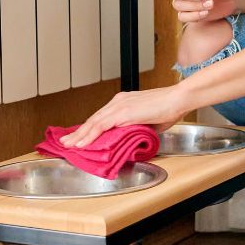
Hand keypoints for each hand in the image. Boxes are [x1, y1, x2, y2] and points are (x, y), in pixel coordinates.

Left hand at [59, 86, 188, 147]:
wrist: (178, 99)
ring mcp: (119, 106)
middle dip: (79, 132)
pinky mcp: (122, 112)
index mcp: (123, 102)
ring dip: (79, 135)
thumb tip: (131, 141)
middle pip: (93, 119)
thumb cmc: (169, 109)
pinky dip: (89, 135)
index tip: (79, 137)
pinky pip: (101, 125)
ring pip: (93, 122)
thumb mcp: (149, 122)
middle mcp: (118, 101)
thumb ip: (136, 129)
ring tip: (69, 145)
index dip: (89, 128)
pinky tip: (81, 143)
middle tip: (66, 142)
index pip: (101, 117)